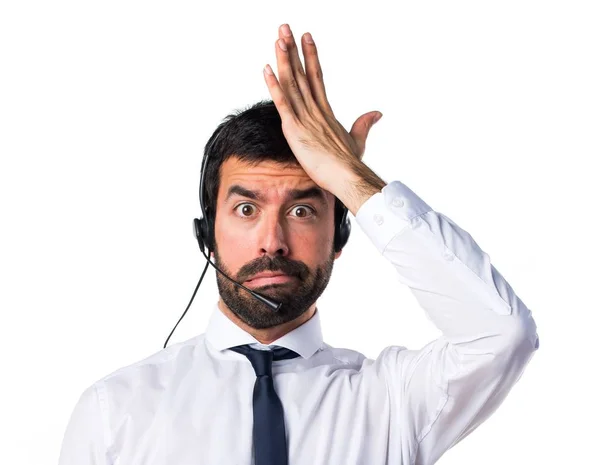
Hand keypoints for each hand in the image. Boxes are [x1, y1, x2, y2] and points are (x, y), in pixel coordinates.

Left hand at [263, 24, 381, 193]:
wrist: (347, 176)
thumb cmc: (350, 163)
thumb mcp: (357, 139)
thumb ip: (363, 124)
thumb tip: (376, 113)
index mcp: (326, 111)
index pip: (317, 77)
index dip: (311, 56)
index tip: (306, 37)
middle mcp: (315, 110)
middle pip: (303, 73)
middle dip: (294, 49)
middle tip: (285, 27)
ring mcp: (305, 118)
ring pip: (292, 83)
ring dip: (284, 60)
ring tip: (279, 38)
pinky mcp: (295, 129)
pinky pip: (283, 104)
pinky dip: (274, 86)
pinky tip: (267, 69)